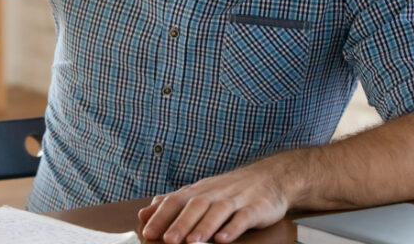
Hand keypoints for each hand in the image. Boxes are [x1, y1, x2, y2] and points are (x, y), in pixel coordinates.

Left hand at [137, 162, 292, 242]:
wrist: (269, 177)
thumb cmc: (228, 190)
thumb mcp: (199, 193)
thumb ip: (172, 204)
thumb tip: (144, 213)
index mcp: (198, 191)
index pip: (176, 201)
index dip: (161, 216)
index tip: (148, 231)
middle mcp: (214, 193)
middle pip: (195, 206)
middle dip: (180, 223)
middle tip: (168, 240)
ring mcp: (235, 199)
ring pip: (218, 211)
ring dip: (205, 226)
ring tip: (193, 241)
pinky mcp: (256, 207)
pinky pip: (243, 217)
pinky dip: (233, 227)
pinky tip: (224, 238)